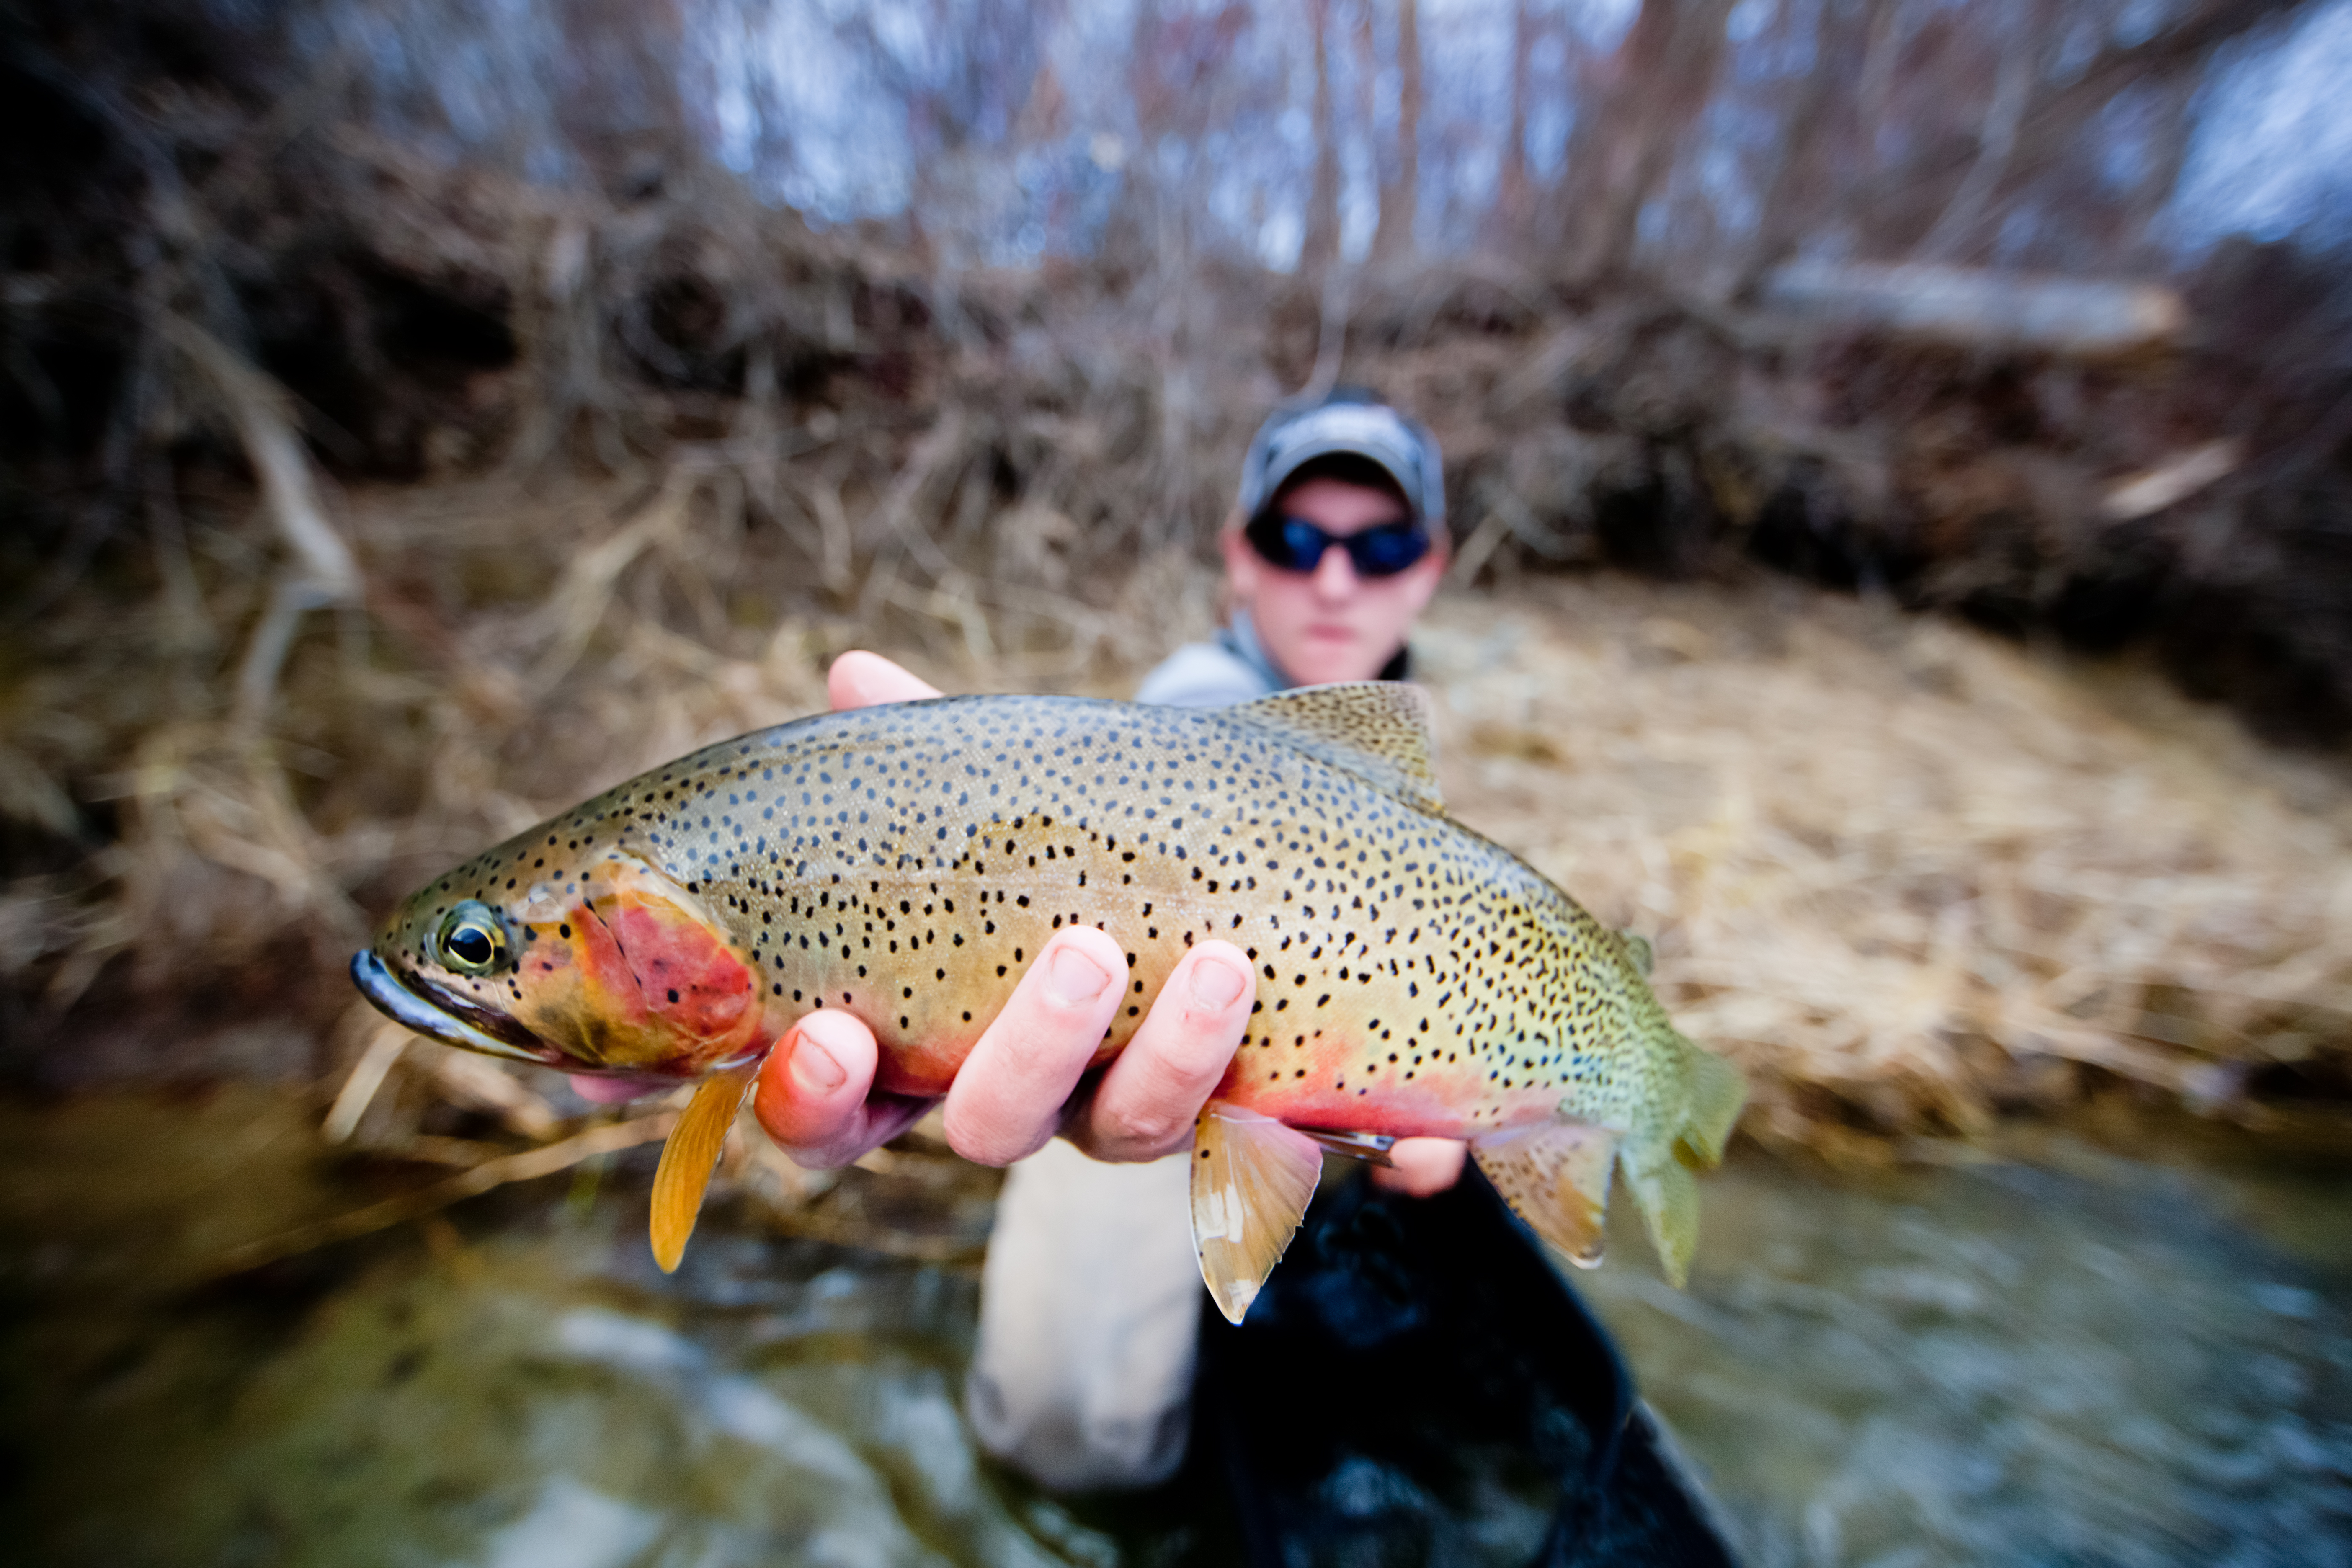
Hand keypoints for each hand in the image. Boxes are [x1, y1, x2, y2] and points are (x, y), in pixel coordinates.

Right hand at [749, 652, 1260, 1171]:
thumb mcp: (994, 804)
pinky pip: (1246, 1146)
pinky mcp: (1223, 1120)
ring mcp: (1120, 1113)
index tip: (831, 1036)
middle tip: (1083, 954)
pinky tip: (1297, 1052)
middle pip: (990, 1126)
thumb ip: (919, 756)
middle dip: (1030, 1050)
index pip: (833, 1110)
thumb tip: (854, 673)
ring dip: (1173, 1053)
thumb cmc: (1056, 849)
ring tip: (1219, 961)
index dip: (810, 1096)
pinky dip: (1270, 1112)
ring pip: (1128, 1129)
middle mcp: (1019, 1096)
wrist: (1206, 882)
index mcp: (921, 1042)